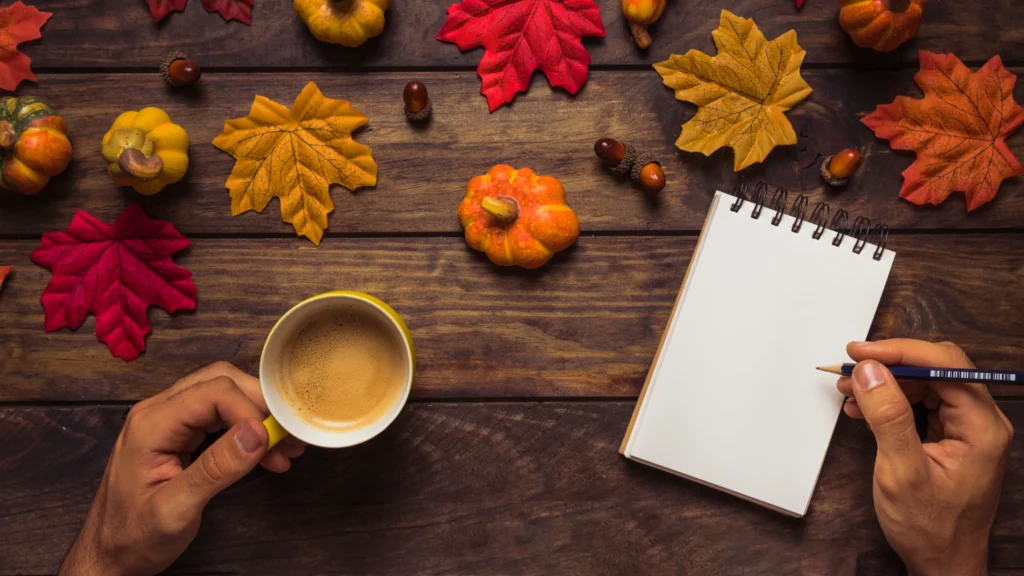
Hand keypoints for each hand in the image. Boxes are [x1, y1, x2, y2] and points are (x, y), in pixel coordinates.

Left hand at [60, 362, 306, 575]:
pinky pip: (219, 416)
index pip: (214, 391)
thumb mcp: (175, 510)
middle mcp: (159, 413)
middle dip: (260, 405)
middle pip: (221, 382)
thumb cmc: (133, 538)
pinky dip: (247, 430)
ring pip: (223, 395)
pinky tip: (266, 454)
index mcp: (152, 425)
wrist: (108, 555)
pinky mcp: (179, 433)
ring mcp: (168, 421)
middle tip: (287, 436)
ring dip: (257, 416)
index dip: (250, 410)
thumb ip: (216, 469)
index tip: (272, 441)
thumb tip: (257, 432)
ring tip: (285, 448)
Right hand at [837, 340, 1013, 575]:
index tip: (860, 353)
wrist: (942, 563)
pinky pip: (921, 403)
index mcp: (981, 427)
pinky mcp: (951, 436)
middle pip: (936, 368)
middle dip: (889, 364)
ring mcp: (967, 429)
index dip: (900, 351)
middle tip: (849, 368)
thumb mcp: (901, 472)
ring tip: (848, 389)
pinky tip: (863, 408)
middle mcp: (981, 422)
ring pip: (926, 383)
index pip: (945, 365)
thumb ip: (888, 417)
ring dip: (885, 382)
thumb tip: (871, 372)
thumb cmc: (930, 529)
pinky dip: (890, 400)